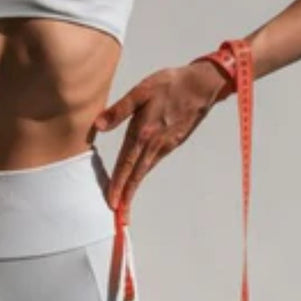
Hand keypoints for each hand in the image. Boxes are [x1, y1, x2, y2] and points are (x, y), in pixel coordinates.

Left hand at [93, 61, 229, 218]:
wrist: (202, 85)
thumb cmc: (170, 84)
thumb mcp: (142, 90)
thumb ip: (120, 109)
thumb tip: (98, 125)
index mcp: (143, 132)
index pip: (127, 165)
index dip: (118, 185)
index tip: (113, 204)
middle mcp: (154, 144)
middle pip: (137, 175)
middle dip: (126, 196)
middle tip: (118, 217)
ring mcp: (165, 145)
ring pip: (145, 171)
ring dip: (134, 188)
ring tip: (124, 202)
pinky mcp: (173, 142)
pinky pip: (153, 162)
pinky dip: (143, 174)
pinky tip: (138, 177)